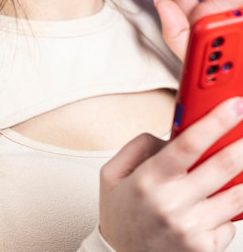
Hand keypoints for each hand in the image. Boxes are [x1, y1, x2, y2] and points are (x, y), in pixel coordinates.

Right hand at [99, 98, 242, 250]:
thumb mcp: (112, 174)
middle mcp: (172, 205)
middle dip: (242, 144)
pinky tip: (212, 206)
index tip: (234, 105)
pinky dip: (227, 211)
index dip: (215, 122)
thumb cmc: (119, 216)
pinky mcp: (204, 249)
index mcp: (149, 180)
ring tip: (241, 165)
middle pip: (222, 166)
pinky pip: (231, 223)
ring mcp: (191, 230)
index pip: (189, 144)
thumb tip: (171, 134)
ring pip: (236, 196)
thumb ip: (139, 146)